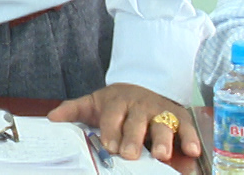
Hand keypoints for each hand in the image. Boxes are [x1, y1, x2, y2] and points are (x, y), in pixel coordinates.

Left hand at [48, 84, 200, 161]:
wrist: (142, 88)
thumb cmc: (116, 104)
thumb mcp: (93, 103)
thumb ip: (73, 110)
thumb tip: (50, 118)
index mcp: (118, 101)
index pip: (113, 115)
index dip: (111, 130)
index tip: (109, 145)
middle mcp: (140, 106)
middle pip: (137, 121)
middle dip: (133, 138)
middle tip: (129, 154)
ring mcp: (161, 111)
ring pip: (162, 124)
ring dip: (163, 140)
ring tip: (161, 155)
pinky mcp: (180, 117)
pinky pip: (187, 127)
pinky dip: (191, 138)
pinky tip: (192, 151)